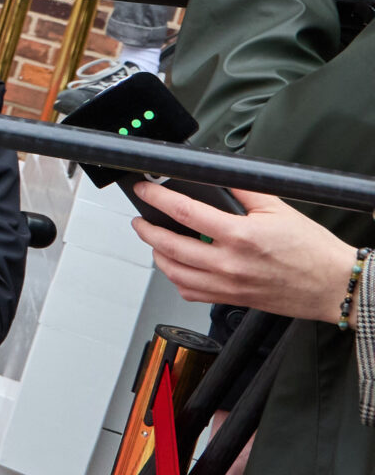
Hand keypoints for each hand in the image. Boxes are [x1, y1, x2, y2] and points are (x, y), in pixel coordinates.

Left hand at [133, 183, 357, 318]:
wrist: (333, 284)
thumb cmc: (312, 250)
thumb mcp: (278, 208)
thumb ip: (242, 190)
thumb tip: (215, 174)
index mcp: (240, 236)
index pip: (184, 211)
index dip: (156, 197)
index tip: (144, 191)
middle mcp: (229, 263)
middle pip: (169, 245)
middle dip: (146, 229)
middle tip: (141, 219)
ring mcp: (227, 285)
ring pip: (173, 273)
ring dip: (157, 254)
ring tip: (155, 241)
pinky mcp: (230, 299)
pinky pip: (190, 292)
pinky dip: (176, 279)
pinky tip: (177, 266)